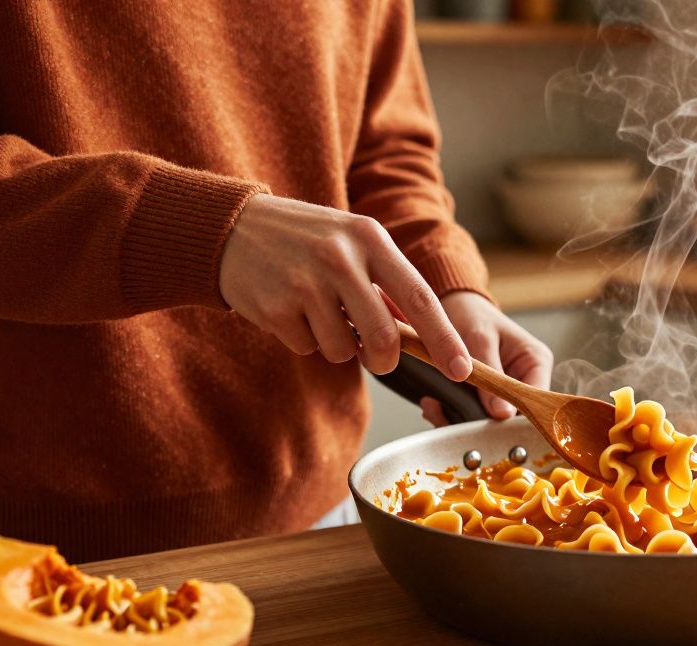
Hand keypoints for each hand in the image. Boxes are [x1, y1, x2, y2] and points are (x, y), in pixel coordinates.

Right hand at [219, 194, 470, 379]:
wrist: (233, 225)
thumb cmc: (306, 240)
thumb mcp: (351, 243)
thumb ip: (387, 282)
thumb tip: (420, 332)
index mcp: (370, 238)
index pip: (420, 297)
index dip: (445, 338)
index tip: (463, 369)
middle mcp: (340, 258)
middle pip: (383, 337)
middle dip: (384, 359)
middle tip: (377, 358)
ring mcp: (305, 283)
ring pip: (343, 350)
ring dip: (337, 344)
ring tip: (317, 311)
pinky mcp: (276, 307)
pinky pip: (307, 348)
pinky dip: (304, 339)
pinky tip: (290, 308)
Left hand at [420, 291, 553, 425]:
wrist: (455, 308)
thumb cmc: (472, 316)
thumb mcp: (480, 340)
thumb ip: (491, 375)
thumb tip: (502, 414)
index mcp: (536, 362)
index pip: (534, 400)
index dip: (512, 417)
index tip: (483, 424)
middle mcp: (527, 380)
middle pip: (514, 416)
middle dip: (481, 421)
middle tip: (446, 416)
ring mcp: (507, 391)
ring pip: (492, 420)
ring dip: (462, 418)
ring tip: (435, 408)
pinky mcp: (487, 397)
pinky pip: (475, 415)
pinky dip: (454, 413)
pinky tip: (435, 405)